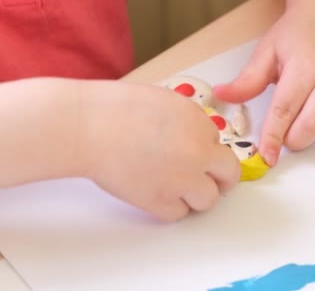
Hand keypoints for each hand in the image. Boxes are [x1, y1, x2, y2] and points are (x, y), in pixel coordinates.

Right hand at [79, 81, 240, 220]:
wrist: (86, 126)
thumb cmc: (115, 108)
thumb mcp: (166, 101)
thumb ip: (189, 122)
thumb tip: (198, 139)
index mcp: (200, 124)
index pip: (220, 145)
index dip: (207, 149)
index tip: (195, 153)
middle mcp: (198, 153)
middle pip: (229, 174)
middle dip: (221, 177)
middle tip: (210, 180)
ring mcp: (181, 179)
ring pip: (209, 199)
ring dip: (197, 195)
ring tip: (179, 188)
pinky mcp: (159, 201)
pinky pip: (179, 213)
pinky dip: (171, 207)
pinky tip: (158, 194)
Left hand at [214, 3, 314, 165]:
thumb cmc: (300, 33)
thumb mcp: (268, 51)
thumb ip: (247, 80)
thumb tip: (223, 96)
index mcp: (307, 65)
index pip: (285, 110)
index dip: (273, 136)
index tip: (267, 155)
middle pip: (312, 126)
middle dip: (293, 139)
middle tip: (286, 129)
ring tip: (309, 115)